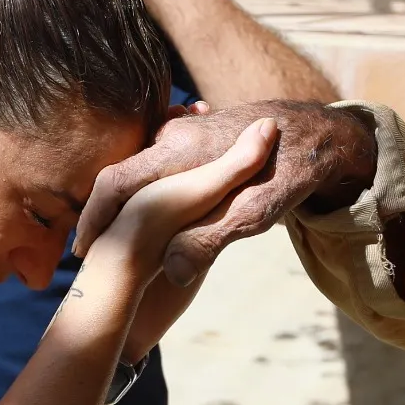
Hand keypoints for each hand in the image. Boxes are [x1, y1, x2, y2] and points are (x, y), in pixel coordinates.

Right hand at [89, 117, 277, 281]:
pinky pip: (162, 167)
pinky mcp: (195, 135)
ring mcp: (183, 132)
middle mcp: (174, 136)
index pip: (114, 184)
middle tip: (93, 257)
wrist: (320, 132)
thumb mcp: (254, 214)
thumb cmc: (292, 171)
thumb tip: (175, 273)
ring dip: (127, 208)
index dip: (93, 221)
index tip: (84, 254)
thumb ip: (209, 240)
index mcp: (178, 152)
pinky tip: (158, 224)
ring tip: (115, 247)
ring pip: (143, 174)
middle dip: (105, 218)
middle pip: (123, 180)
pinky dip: (150, 193)